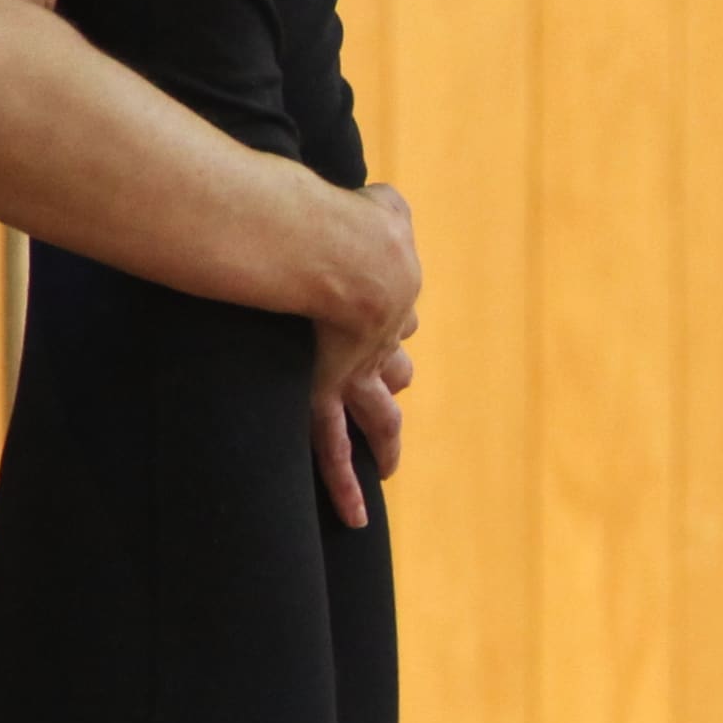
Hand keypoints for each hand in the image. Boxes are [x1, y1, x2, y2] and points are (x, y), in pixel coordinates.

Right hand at [308, 183, 423, 524]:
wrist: (343, 257)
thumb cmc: (352, 219)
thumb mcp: (382, 205)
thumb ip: (384, 207)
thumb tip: (382, 204)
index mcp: (393, 294)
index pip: (397, 312)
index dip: (385, 311)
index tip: (369, 305)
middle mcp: (381, 341)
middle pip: (395, 366)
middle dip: (391, 375)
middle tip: (389, 385)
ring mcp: (355, 374)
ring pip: (379, 415)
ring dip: (385, 438)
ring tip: (389, 463)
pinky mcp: (325, 398)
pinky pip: (335, 453)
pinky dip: (346, 487)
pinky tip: (359, 519)